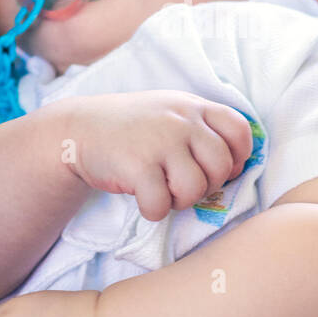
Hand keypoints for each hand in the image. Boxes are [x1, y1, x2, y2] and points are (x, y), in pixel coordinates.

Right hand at [58, 90, 253, 220]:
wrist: (77, 130)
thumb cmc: (130, 127)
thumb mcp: (168, 112)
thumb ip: (200, 127)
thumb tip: (237, 164)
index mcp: (192, 106)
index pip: (240, 130)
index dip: (236, 157)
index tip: (217, 169)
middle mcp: (180, 120)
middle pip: (221, 167)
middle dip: (205, 185)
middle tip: (181, 184)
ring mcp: (160, 141)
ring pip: (196, 189)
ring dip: (180, 201)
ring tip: (161, 191)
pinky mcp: (138, 166)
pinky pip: (162, 205)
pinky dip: (153, 210)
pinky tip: (141, 198)